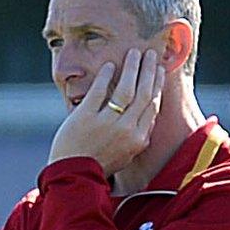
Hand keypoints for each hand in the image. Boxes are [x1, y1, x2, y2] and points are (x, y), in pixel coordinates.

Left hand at [48, 48, 165, 174]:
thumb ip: (136, 137)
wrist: (71, 176)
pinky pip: (99, 91)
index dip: (157, 86)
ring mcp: (106, 124)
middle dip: (149, 71)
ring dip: (132, 68)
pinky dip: (106, 76)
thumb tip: (146, 118)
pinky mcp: (86, 118)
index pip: (152, 106)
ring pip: (127, 89)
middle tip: (150, 54)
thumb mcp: (125, 155)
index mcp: (138, 139)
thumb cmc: (97, 165)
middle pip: (144, 94)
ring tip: (134, 52)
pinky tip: (109, 65)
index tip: (158, 71)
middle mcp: (126, 130)